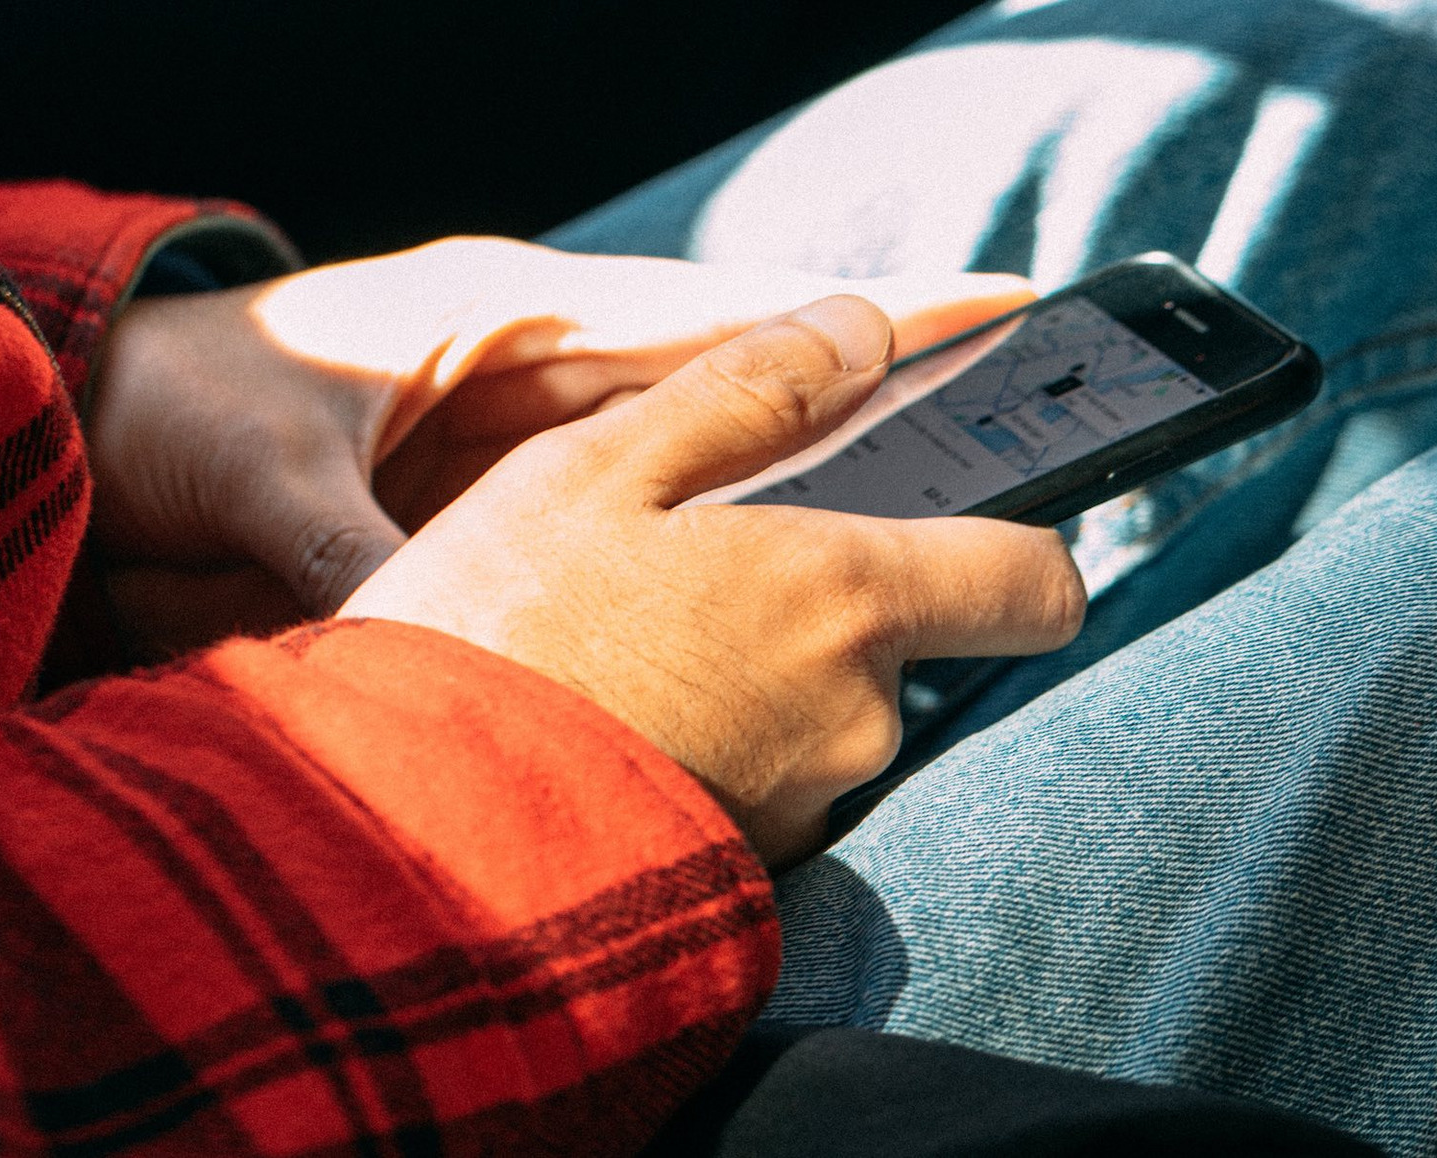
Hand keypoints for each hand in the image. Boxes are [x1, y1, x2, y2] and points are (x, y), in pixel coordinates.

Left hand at [88, 238, 1034, 656]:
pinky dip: (719, 552)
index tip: (999, 308)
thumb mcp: (263, 463)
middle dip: (885, 395)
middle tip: (1023, 424)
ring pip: (717, 459)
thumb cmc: (175, 403)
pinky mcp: (517, 503)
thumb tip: (435, 650)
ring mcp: (543, 439)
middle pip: (755, 382)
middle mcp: (554, 371)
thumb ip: (357, 549)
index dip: (866, 315)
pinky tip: (791, 599)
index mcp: (516, 318)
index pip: (726, 314)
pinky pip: (646, 525)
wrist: (95, 414)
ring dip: (818, 483)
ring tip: (946, 523)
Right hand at [340, 295, 1085, 866]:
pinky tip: (622, 725)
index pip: (1036, 581)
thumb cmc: (495, 633)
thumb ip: (747, 390)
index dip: (1017, 546)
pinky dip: (718, 748)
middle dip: (825, 606)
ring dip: (760, 676)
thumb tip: (858, 326)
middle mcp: (856, 718)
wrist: (400, 839)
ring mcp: (806, 807)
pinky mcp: (749, 875)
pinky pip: (767, 786)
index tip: (965, 525)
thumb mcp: (600, 467)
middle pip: (905, 644)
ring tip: (631, 653)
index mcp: (845, 597)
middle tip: (692, 576)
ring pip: (827, 716)